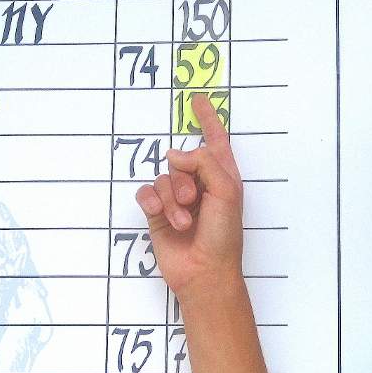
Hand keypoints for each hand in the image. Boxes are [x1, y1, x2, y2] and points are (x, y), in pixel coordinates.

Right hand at [135, 93, 243, 298]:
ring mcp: (177, 199)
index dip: (208, 120)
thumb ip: (204, 163)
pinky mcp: (158, 214)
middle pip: (181, 159)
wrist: (203, 273)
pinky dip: (153, 203)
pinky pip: (146, 192)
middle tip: (194, 201)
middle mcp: (199, 184)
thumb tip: (174, 155)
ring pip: (163, 178)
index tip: (198, 99)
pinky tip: (161, 217)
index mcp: (222, 176)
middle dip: (184, 179)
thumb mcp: (225, 192)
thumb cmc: (223, 237)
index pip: (214, 141)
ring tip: (184, 222)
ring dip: (172, 200)